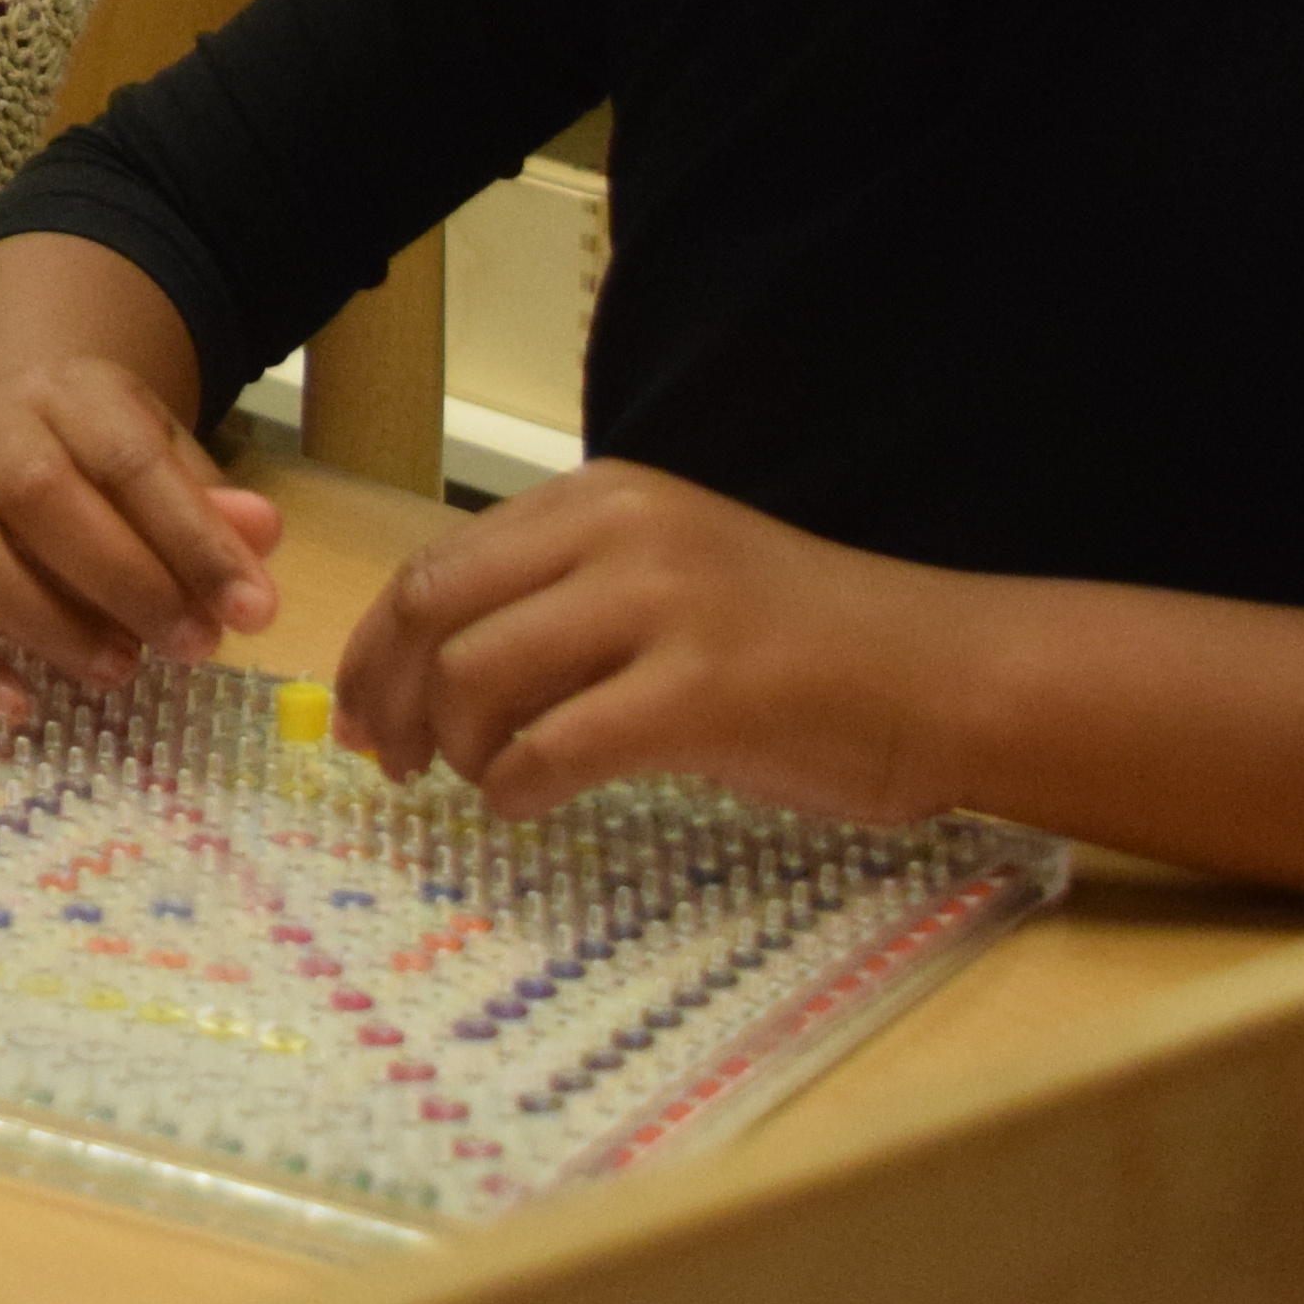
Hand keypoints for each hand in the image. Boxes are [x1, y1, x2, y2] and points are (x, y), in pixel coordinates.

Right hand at [0, 350, 284, 728]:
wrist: (9, 429)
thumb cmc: (101, 462)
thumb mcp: (166, 460)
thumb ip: (208, 503)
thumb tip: (260, 534)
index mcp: (68, 394)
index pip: (130, 459)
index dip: (194, 538)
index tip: (252, 611)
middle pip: (38, 492)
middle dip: (125, 581)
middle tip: (191, 647)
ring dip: (45, 623)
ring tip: (118, 670)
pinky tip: (11, 708)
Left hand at [332, 461, 975, 826]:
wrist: (943, 673)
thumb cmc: (803, 645)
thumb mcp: (666, 582)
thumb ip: (559, 605)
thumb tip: (427, 675)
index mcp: (600, 500)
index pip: (436, 563)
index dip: (376, 646)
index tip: (360, 713)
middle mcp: (620, 534)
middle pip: (432, 609)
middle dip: (385, 694)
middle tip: (390, 762)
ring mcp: (663, 607)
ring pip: (476, 675)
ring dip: (451, 747)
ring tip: (480, 782)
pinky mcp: (703, 692)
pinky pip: (552, 748)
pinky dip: (513, 787)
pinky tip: (527, 803)